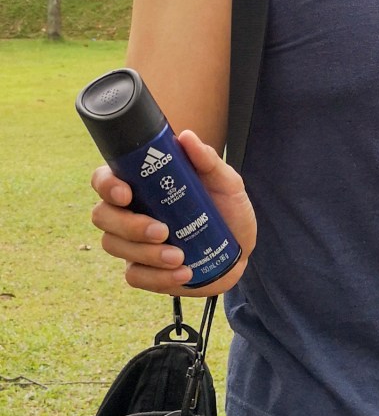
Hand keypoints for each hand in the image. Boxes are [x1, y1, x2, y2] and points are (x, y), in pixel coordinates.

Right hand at [91, 130, 256, 295]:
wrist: (240, 249)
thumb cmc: (227, 209)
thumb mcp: (225, 182)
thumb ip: (208, 160)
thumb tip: (186, 137)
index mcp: (142, 184)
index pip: (105, 179)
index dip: (107, 185)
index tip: (126, 193)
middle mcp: (130, 211)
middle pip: (102, 216)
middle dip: (128, 225)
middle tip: (162, 231)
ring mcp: (133, 243)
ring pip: (114, 247)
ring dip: (146, 254)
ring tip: (180, 256)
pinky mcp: (144, 270)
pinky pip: (135, 277)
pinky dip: (157, 278)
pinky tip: (183, 273)